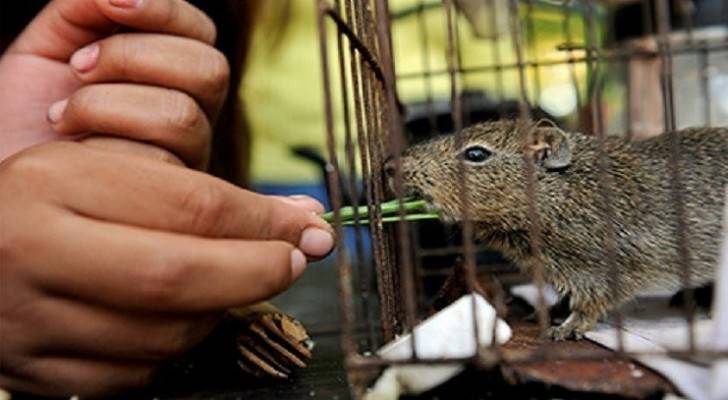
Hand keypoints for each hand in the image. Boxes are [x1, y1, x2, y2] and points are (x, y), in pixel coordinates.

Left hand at [0, 0, 227, 168]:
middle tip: (77, 68)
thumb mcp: (52, 44)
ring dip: (108, 107)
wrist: (6, 169)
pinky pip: (155, 166)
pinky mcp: (168, 203)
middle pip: (210, 71)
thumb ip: (88, 7)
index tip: (110, 7)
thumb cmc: (25, 112)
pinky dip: (100, 150)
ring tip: (61, 118)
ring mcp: (186, 161)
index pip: (201, 33)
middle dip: (134, 58)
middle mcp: (191, 114)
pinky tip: (72, 156)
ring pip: (183, 117)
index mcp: (172, 73)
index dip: (165, 11)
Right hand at [0, 142, 334, 396]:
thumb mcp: (103, 168)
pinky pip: (131, 376)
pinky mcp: (33, 371)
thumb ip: (192, 190)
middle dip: (256, 274)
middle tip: (294, 263)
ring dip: (216, 314)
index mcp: (55, 182)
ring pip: (162, 336)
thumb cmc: (45, 201)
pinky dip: (171, 353)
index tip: (304, 229)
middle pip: (178, 277)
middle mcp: (34, 251)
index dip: (263, 224)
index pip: (190, 206)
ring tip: (229, 287)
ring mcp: (29, 320)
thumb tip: (298, 219)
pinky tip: (178, 320)